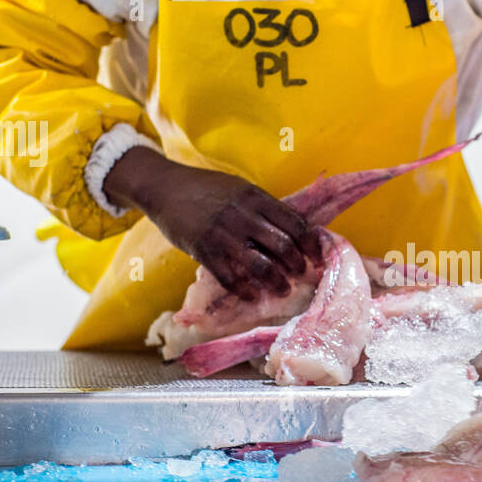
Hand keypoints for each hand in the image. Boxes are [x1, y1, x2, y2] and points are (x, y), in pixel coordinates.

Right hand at [103, 146, 320, 301]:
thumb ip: (261, 207)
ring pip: (260, 265)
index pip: (294, 222)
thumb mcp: (238, 189)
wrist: (163, 186)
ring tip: (283, 289)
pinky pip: (230, 277)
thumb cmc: (204, 189)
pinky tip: (253, 295)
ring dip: (276, 281)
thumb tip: (290, 230)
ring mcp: (222, 233)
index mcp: (255, 197)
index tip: (317, 257)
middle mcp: (242, 215)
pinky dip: (245, 290)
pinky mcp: (203, 250)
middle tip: (301, 275)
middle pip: (282, 246)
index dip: (310, 243)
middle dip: (297, 265)